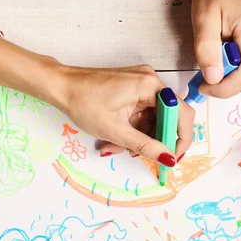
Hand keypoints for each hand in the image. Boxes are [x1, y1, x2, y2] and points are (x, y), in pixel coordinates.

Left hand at [53, 65, 194, 164]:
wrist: (60, 86)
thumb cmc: (83, 103)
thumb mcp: (116, 130)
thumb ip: (146, 146)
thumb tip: (168, 159)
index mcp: (150, 86)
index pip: (181, 114)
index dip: (180, 139)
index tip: (172, 159)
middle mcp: (150, 81)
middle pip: (168, 117)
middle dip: (155, 140)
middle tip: (139, 155)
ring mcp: (141, 84)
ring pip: (154, 118)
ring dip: (140, 138)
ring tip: (117, 148)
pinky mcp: (133, 89)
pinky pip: (143, 113)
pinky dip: (133, 129)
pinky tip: (116, 140)